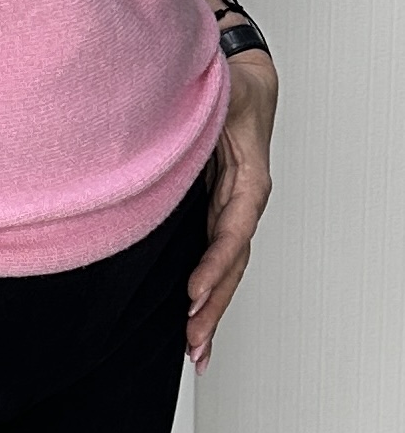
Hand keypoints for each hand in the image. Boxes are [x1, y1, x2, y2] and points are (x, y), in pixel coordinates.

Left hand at [187, 52, 277, 370]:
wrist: (242, 81)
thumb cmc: (233, 86)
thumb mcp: (223, 92)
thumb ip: (210, 107)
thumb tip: (185, 109)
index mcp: (249, 178)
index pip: (233, 229)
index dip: (215, 263)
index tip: (194, 292)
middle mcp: (244, 202)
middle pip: (232, 263)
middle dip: (214, 306)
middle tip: (194, 342)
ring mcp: (232, 213)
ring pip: (226, 270)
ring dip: (213, 312)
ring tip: (197, 351)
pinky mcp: (217, 216)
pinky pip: (215, 261)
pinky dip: (208, 295)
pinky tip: (195, 324)